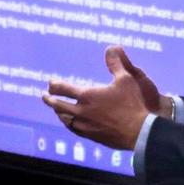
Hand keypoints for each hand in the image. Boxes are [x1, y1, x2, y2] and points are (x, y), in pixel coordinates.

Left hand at [41, 45, 168, 149]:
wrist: (139, 132)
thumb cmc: (132, 104)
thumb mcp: (126, 79)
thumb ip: (116, 63)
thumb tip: (111, 47)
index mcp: (87, 96)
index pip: (64, 89)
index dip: (55, 85)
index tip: (50, 83)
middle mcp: (82, 111)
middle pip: (58, 106)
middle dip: (50, 100)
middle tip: (45, 96)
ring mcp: (85, 126)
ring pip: (65, 119)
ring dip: (58, 112)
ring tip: (56, 109)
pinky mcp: (91, 136)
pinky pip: (74, 129)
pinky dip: (68, 124)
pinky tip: (70, 123)